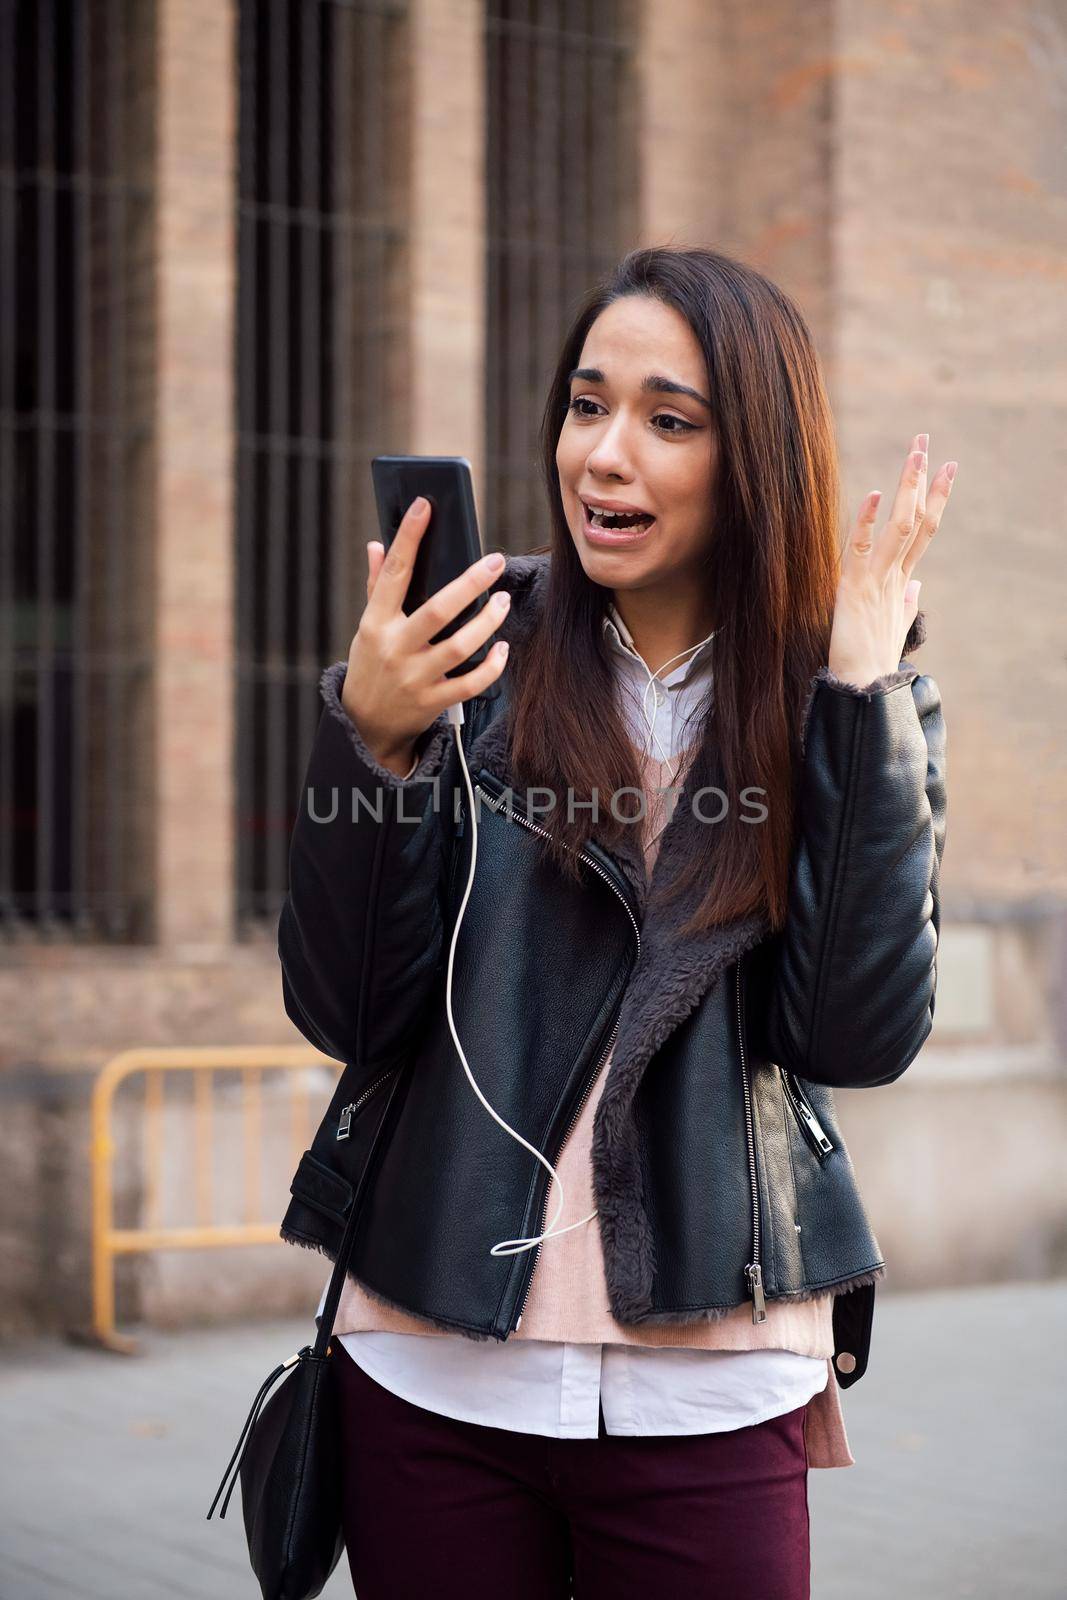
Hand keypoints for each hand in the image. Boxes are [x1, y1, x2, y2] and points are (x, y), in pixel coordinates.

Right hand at [341, 496, 512, 768]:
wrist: (364, 725)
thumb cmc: (371, 665)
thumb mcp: (367, 628)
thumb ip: (376, 587)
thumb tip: (376, 545)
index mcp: (376, 623)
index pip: (394, 573)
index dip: (408, 537)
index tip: (425, 505)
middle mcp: (394, 648)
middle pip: (438, 610)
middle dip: (471, 583)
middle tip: (495, 561)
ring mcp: (414, 677)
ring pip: (461, 646)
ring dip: (489, 622)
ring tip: (503, 602)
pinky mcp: (433, 702)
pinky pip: (470, 683)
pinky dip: (491, 666)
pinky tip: (502, 648)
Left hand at [827, 432, 956, 686]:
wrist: (863, 689)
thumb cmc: (873, 660)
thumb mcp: (893, 624)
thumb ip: (906, 601)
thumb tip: (916, 584)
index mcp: (902, 581)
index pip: (924, 531)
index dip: (935, 498)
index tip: (946, 467)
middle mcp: (895, 576)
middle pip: (918, 519)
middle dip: (923, 479)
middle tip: (926, 442)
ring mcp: (878, 580)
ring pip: (901, 526)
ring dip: (909, 488)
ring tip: (916, 453)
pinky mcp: (856, 589)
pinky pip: (860, 549)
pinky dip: (866, 521)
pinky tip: (873, 495)